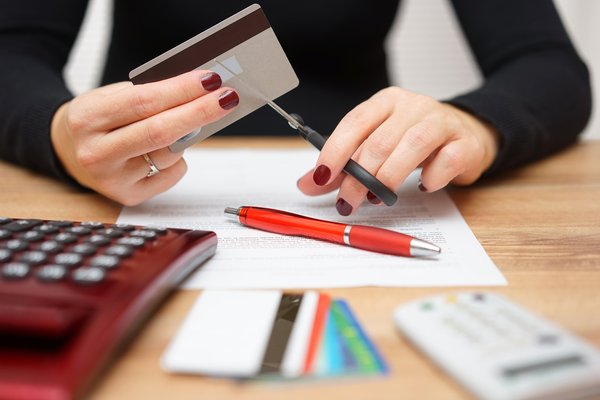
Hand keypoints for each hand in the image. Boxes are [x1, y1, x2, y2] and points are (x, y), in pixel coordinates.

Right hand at [51, 70, 238, 204]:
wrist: (69, 150)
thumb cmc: (101, 119)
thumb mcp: (111, 97)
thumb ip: (148, 95)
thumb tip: (200, 92)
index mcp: (87, 117)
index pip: (143, 102)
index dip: (181, 90)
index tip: (210, 80)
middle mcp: (96, 152)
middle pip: (160, 132)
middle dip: (199, 112)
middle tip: (226, 98)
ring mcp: (112, 179)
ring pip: (169, 154)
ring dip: (187, 135)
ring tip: (186, 122)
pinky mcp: (129, 196)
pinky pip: (171, 174)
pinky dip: (177, 160)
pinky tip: (164, 152)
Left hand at [297, 87, 499, 214]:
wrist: (467, 134)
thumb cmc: (413, 142)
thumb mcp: (375, 148)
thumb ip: (342, 166)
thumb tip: (307, 184)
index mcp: (386, 102)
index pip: (355, 122)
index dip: (335, 151)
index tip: (321, 178)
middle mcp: (413, 106)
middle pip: (380, 141)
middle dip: (359, 177)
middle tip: (348, 202)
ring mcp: (442, 122)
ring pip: (412, 145)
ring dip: (390, 177)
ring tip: (378, 199)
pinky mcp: (465, 142)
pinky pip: (448, 159)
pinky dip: (432, 176)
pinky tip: (423, 186)